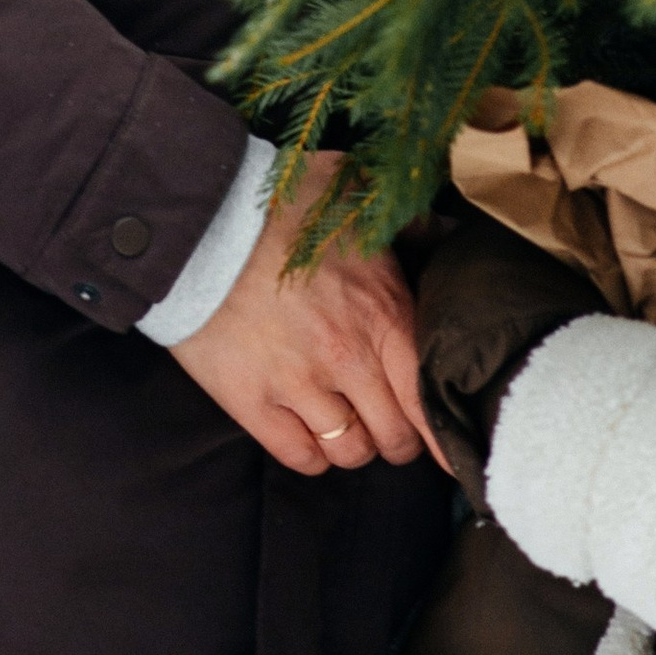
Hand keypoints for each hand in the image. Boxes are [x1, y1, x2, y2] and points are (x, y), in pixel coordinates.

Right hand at [168, 152, 432, 475]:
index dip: (442, 432)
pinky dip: (312, 457)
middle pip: (394, 437)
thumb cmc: (284, 208)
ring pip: (349, 452)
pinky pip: (298, 456)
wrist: (201, 224)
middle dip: (399, 440)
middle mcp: (350, 359)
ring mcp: (299, 384)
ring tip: (350, 430)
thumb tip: (454, 236)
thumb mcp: (360, 198)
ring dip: (355, 447)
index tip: (448, 446)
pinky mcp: (251, 401)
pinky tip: (312, 439)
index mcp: (385, 314)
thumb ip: (414, 223)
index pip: (428, 398)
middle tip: (392, 430)